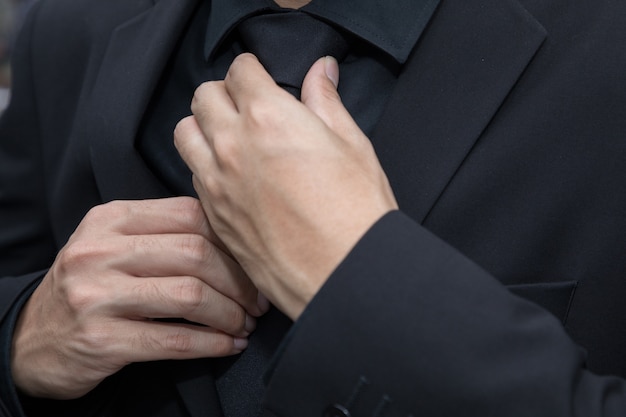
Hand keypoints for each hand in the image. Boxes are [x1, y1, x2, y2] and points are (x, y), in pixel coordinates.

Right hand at [11, 197, 268, 399]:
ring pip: (190, 295)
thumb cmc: (89, 287)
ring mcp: (97, 296)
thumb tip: (232, 239)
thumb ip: (161, 232)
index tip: (251, 264)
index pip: (191, 215)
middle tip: (256, 302)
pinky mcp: (101, 340)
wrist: (30, 339)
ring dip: (230, 314)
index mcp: (111, 219)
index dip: (231, 242)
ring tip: (244, 325)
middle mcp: (101, 251)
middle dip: (239, 281)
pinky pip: (175, 339)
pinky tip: (228, 346)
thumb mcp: (113, 244)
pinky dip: (212, 344)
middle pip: (196, 254)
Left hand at [175, 54, 397, 319]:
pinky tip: (230, 175)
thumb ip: (327, 101)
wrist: (344, 275)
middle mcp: (233, 145)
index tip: (261, 77)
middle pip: (204, 96)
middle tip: (247, 105)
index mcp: (269, 117)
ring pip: (186, 133)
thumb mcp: (352, 145)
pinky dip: (204, 164)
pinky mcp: (214, 216)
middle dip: (225, 92)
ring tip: (230, 137)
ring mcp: (218, 183)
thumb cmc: (356, 214)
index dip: (253, 70)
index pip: (240, 70)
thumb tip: (321, 71)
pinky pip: (192, 174)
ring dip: (204, 126)